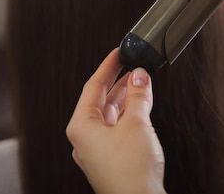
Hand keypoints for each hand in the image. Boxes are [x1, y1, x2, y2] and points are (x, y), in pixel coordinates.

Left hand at [66, 48, 166, 193]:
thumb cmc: (130, 171)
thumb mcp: (136, 123)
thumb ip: (138, 96)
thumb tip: (139, 76)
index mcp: (81, 126)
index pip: (93, 86)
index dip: (108, 66)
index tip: (118, 53)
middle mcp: (85, 139)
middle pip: (101, 100)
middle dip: (119, 82)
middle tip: (134, 65)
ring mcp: (96, 151)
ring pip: (110, 115)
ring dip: (126, 98)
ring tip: (141, 83)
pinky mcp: (110, 160)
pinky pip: (116, 129)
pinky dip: (129, 115)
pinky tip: (141, 107)